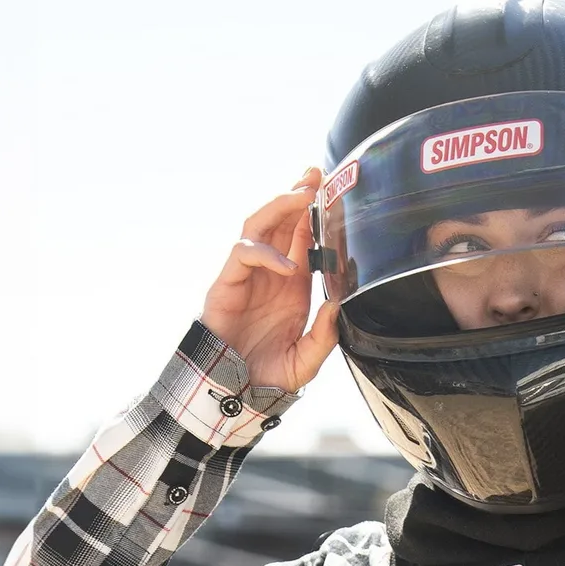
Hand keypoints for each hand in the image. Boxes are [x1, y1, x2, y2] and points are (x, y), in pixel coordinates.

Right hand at [200, 167, 339, 390]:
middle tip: (317, 174)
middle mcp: (271, 275)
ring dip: (280, 207)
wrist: (232, 391)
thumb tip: (337, 307)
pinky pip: (244, 254)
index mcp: (292, 286)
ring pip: (260, 226)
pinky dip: (266, 254)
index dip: (316, 216)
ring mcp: (247, 276)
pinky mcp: (227, 283)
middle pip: (282, 221)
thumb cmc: (266, 376)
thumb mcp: (306, 361)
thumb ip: (324, 337)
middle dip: (298, 195)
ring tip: (302, 196)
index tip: (334, 194)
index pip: (304, 240)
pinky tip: (288, 267)